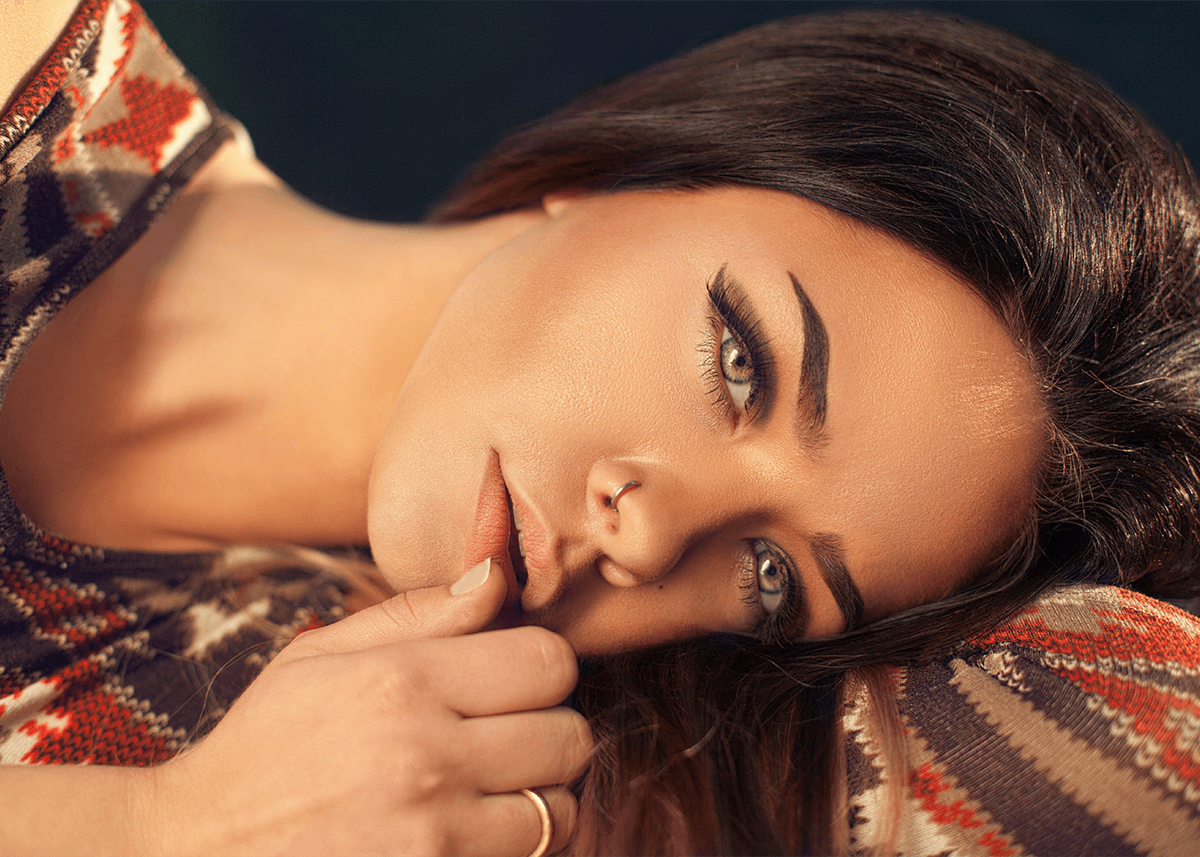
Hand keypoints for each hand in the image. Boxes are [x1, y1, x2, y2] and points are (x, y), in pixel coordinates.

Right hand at [140, 558, 590, 855]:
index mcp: (403, 682)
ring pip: (560, 811)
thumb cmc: (265, 747)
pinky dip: (514, 847)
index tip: (516, 680)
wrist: (197, 851)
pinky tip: (472, 830)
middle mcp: (428, 757)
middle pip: (571, 737)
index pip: (550, 662)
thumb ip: (418, 612)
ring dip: (539, 799)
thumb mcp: (319, 656)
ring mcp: (434, 835)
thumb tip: (497, 574)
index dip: (542, 668)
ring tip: (490, 789)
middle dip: (549, 732)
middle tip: (507, 737)